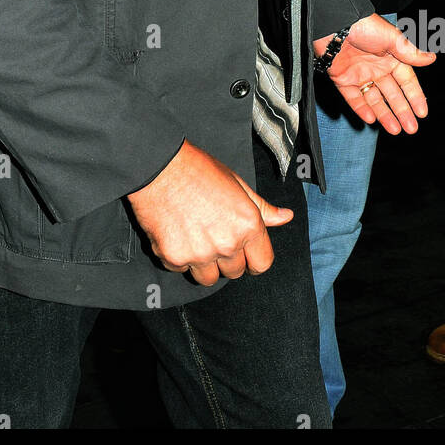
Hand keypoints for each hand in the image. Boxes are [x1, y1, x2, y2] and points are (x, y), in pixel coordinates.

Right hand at [126, 140, 293, 286]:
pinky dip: (178, 257)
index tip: (245, 255)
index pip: (262, 264)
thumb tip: (286, 217)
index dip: (254, 260)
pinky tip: (175, 232)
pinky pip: (181, 269)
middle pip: (235, 272)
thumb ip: (261, 208)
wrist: (158, 166)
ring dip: (203, 264)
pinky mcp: (174, 258)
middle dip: (227, 259)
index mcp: (248, 225)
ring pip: (208, 278)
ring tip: (194, 236)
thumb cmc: (199, 170)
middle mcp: (227, 244)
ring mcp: (200, 254)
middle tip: (213, 235)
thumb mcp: (237, 184)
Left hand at [313, 14, 434, 133]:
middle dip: (402, 111)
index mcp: (390, 56)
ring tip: (395, 130)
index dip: (414, 96)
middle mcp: (376, 67)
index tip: (422, 113)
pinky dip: (361, 108)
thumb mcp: (391, 38)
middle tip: (412, 129)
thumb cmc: (364, 26)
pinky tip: (371, 119)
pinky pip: (353, 98)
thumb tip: (432, 58)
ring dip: (384, 115)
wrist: (333, 25)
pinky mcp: (342, 79)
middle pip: (392, 93)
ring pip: (374, 99)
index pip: (406, 80)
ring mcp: (359, 74)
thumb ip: (409, 52)